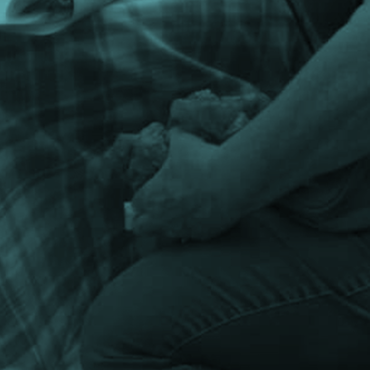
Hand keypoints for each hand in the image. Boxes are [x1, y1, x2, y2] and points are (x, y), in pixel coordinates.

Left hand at [125, 128, 243, 242]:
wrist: (234, 180)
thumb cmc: (202, 159)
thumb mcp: (181, 140)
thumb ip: (172, 139)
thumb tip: (173, 133)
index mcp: (151, 196)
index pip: (135, 203)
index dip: (141, 197)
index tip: (148, 191)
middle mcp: (163, 218)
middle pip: (142, 227)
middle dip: (145, 218)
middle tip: (155, 207)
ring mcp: (183, 229)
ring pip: (167, 234)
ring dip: (169, 223)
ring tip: (181, 209)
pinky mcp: (204, 234)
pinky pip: (192, 236)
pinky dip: (193, 227)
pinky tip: (201, 214)